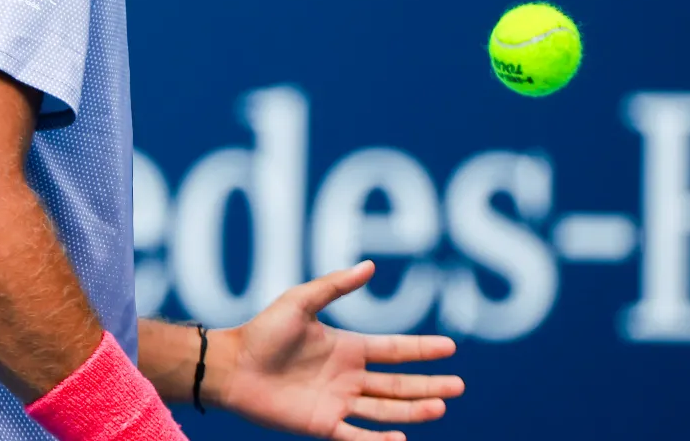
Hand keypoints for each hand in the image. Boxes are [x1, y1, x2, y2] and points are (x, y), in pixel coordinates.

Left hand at [207, 260, 464, 440]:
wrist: (231, 365)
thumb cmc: (262, 332)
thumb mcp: (300, 302)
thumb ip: (335, 286)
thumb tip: (370, 266)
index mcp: (347, 347)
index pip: (394, 350)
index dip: (422, 350)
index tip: (450, 347)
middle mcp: (347, 377)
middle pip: (397, 384)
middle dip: (428, 385)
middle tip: (458, 386)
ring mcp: (337, 402)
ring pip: (385, 410)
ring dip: (413, 410)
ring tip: (440, 407)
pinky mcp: (321, 424)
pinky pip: (356, 435)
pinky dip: (379, 440)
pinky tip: (402, 439)